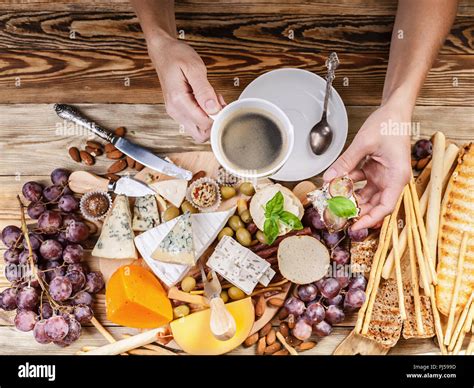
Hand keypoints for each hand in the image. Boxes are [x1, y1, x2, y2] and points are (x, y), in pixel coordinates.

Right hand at [148, 36, 223, 141]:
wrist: (163, 51)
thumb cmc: (176, 55)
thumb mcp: (194, 68)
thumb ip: (204, 90)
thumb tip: (213, 108)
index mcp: (178, 101)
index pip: (204, 124)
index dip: (217, 116)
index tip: (221, 102)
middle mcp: (175, 111)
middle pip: (200, 135)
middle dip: (214, 124)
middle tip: (218, 104)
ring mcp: (176, 112)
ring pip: (198, 131)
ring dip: (209, 120)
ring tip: (212, 99)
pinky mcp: (179, 111)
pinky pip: (194, 122)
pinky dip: (204, 115)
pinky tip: (207, 100)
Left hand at [323, 101, 411, 229]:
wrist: (394, 110)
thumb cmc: (388, 124)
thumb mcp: (364, 143)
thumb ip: (346, 162)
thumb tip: (328, 179)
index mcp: (397, 176)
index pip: (385, 207)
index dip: (370, 219)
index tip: (354, 226)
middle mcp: (392, 179)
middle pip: (374, 204)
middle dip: (356, 211)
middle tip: (337, 216)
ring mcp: (383, 176)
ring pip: (366, 195)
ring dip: (350, 198)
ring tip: (333, 201)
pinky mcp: (375, 170)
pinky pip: (361, 183)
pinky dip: (349, 184)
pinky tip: (335, 183)